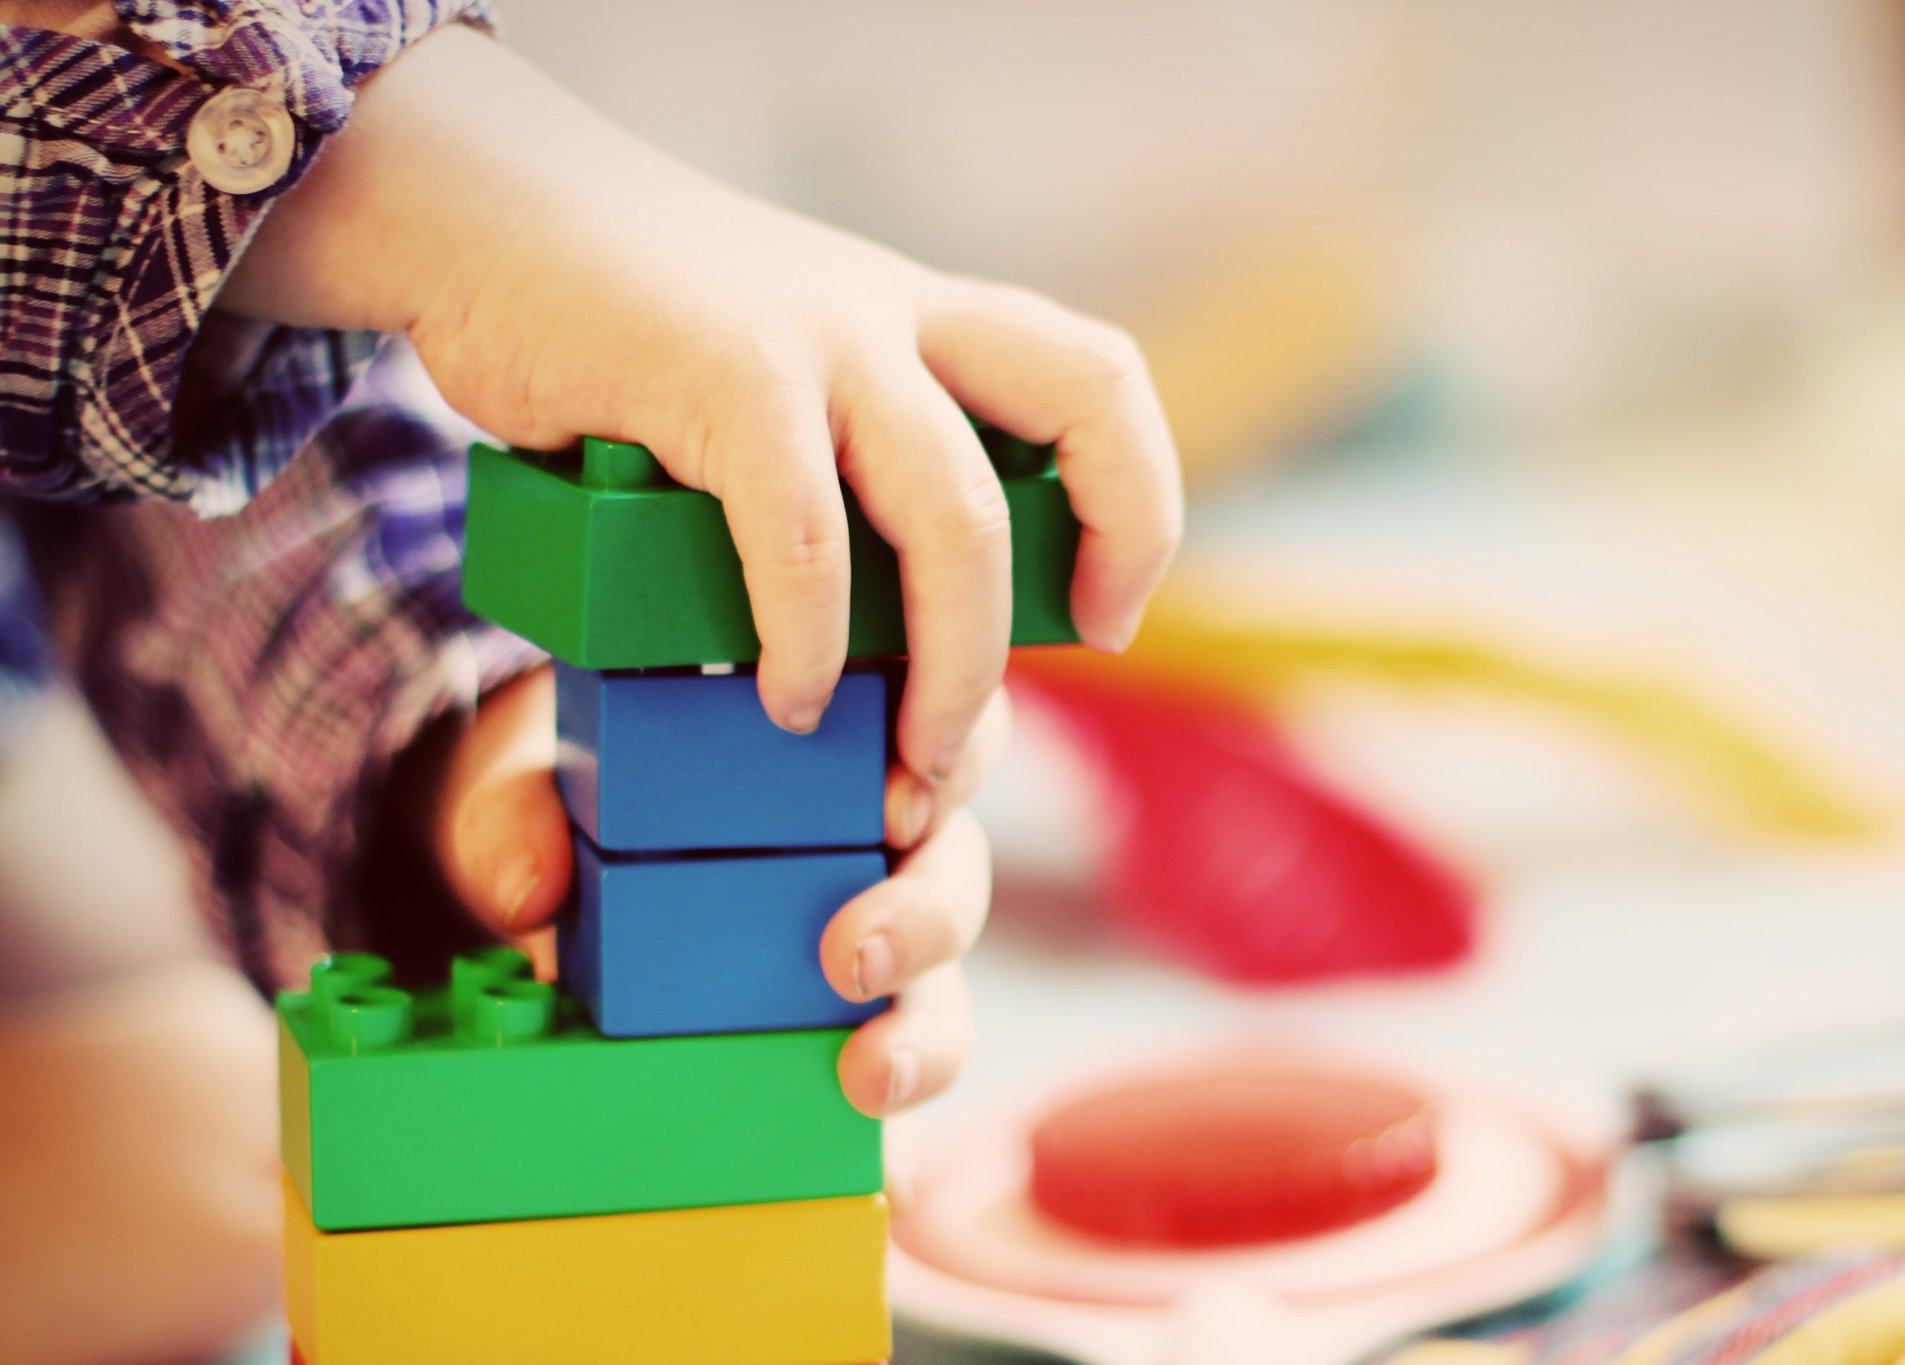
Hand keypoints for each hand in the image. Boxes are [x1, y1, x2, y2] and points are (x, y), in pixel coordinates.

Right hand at [224, 24, 1181, 808]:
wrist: (483, 219)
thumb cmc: (626, 335)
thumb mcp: (780, 371)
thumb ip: (845, 458)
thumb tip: (888, 627)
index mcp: (925, 321)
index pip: (1098, 384)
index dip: (1136, 501)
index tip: (1107, 612)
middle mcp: (896, 316)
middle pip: (1088, 405)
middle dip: (1102, 559)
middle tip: (1032, 689)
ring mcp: (820, 338)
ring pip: (957, 517)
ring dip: (953, 665)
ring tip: (905, 762)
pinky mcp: (723, 376)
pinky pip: (803, 538)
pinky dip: (804, 641)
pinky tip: (780, 698)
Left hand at [428, 665, 1010, 1115]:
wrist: (539, 865)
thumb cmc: (570, 790)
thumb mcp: (531, 778)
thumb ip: (516, 813)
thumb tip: (528, 891)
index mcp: (838, 737)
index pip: (941, 726)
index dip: (954, 760)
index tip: (894, 810)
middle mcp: (876, 838)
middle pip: (956, 863)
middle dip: (929, 915)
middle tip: (855, 954)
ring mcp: (868, 936)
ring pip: (944, 978)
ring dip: (924, 1031)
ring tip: (868, 1073)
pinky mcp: (842, 1027)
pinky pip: (891, 1063)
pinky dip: (887, 1102)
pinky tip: (872, 1160)